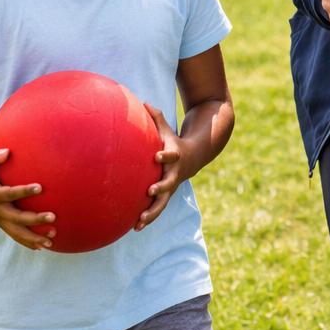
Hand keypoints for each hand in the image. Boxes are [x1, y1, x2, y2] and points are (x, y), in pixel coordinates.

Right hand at [0, 148, 56, 250]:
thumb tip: (7, 151)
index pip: (10, 193)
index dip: (24, 191)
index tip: (40, 187)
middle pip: (17, 218)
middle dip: (35, 219)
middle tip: (53, 217)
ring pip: (17, 232)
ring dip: (34, 237)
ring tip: (51, 241)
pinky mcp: (2, 225)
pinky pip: (15, 236)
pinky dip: (28, 243)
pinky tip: (42, 247)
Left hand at [134, 104, 202, 230]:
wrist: (195, 156)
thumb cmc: (173, 140)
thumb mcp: (167, 129)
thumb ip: (156, 118)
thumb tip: (143, 102)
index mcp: (174, 156)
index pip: (171, 155)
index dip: (166, 155)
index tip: (158, 155)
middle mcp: (174, 173)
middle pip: (169, 182)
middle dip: (160, 188)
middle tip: (150, 191)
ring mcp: (172, 186)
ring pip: (163, 202)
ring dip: (152, 212)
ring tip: (139, 221)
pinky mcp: (166, 195)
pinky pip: (157, 208)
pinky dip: (148, 218)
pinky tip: (135, 228)